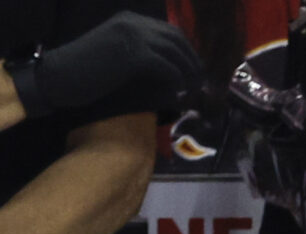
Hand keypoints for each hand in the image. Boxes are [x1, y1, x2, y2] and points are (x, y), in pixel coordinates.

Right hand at [7, 15, 198, 122]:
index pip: (171, 32)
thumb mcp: (118, 55)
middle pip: (178, 40)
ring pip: (177, 54)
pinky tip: (176, 95)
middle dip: (193, 63)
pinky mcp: (134, 55)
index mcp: (130, 19)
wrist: (59, 75)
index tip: (195, 73)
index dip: (187, 53)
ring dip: (189, 75)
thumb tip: (175, 72)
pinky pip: (170, 68)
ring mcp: (134, 36)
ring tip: (191, 93)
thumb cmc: (86, 71)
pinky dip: (178, 83)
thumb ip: (143, 55)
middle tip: (200, 85)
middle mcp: (133, 22)